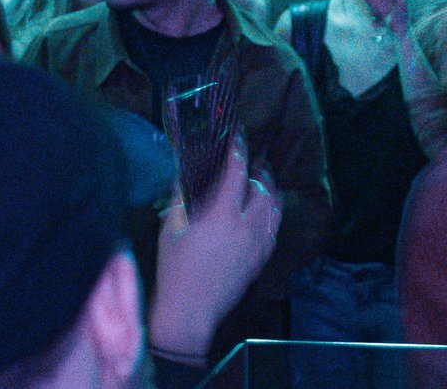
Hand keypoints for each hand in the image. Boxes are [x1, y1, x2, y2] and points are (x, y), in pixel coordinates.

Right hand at [150, 139, 279, 363]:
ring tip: (259, 180)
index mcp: (222, 215)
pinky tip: (262, 208)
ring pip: (275, 205)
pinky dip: (271, 210)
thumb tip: (185, 174)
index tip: (237, 137)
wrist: (190, 310)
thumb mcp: (172, 228)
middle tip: (249, 160)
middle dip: (258, 169)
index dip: (238, 151)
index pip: (237, 173)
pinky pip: (275, 225)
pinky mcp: (263, 256)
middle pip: (264, 186)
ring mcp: (259, 242)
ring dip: (268, 188)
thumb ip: (181, 197)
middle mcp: (247, 225)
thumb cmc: (175, 268)